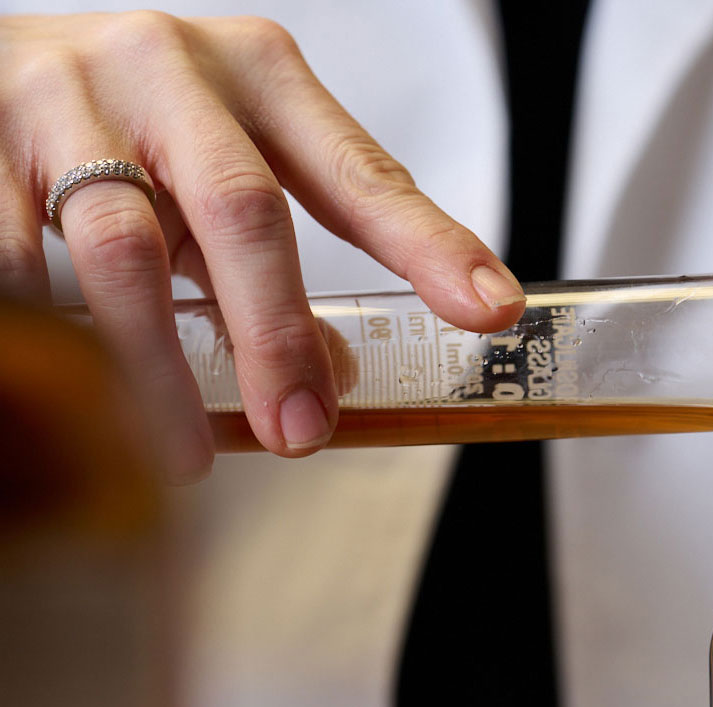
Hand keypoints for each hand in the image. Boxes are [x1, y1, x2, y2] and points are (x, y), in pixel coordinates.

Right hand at [1, 13, 524, 480]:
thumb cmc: (135, 130)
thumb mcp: (225, 179)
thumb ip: (279, 268)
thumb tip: (337, 377)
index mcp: (257, 75)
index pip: (362, 173)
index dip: (430, 246)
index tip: (491, 311)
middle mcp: (168, 67)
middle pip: (244, 210)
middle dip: (277, 335)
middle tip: (301, 434)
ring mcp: (65, 95)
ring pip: (122, 248)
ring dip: (161, 370)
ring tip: (186, 458)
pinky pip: (22, 261)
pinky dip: (63, 338)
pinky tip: (87, 391)